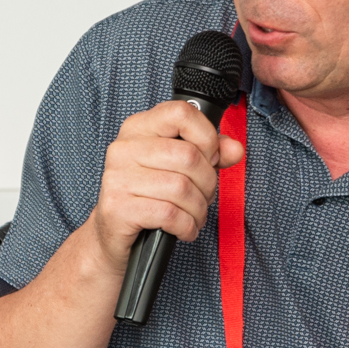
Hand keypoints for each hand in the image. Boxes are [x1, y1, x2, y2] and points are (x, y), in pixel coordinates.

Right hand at [85, 100, 242, 270]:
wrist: (114, 234)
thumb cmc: (148, 197)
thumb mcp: (179, 168)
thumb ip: (209, 154)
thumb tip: (234, 149)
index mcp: (139, 128)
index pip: (181, 112)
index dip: (206, 137)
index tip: (210, 158)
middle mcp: (124, 148)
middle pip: (188, 156)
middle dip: (207, 183)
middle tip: (203, 196)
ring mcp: (117, 178)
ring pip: (182, 188)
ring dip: (198, 209)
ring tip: (194, 215)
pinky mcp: (117, 208)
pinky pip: (170, 214)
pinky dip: (186, 226)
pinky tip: (183, 229)